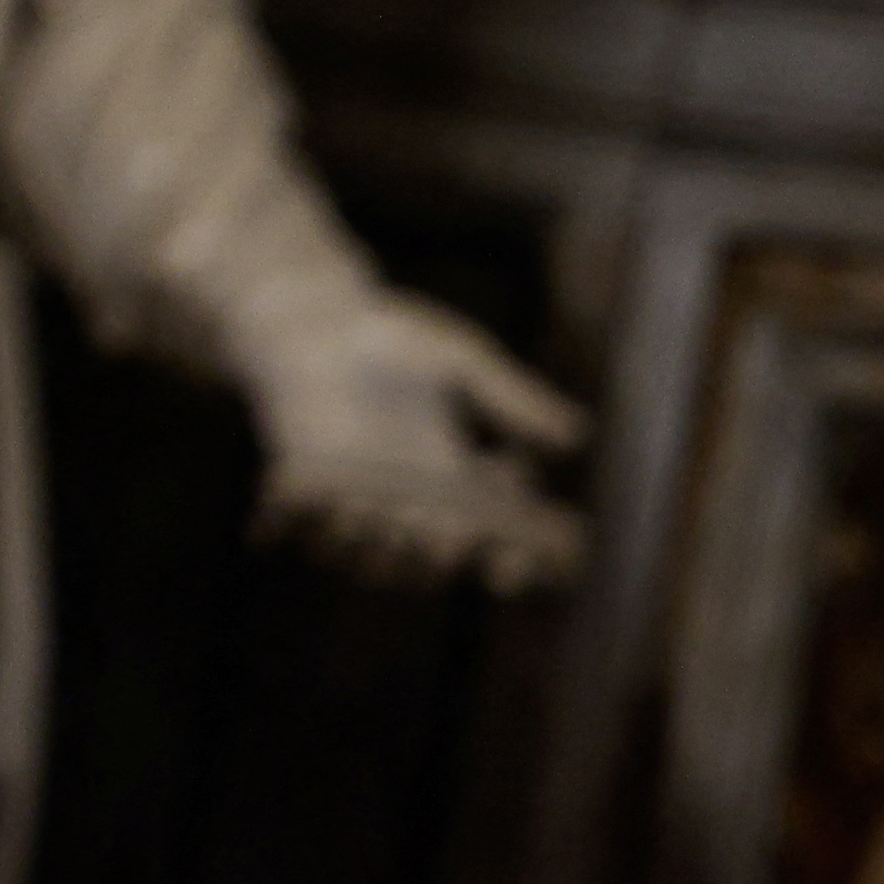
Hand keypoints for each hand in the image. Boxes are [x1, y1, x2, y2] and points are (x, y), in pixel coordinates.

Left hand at [239, 287, 586, 592]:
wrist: (305, 321)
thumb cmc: (386, 334)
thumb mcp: (459, 359)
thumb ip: (511, 397)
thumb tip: (579, 434)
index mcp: (458, 477)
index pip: (500, 535)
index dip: (518, 561)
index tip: (522, 562)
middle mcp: (410, 502)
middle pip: (441, 557)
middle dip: (449, 549)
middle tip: (451, 526)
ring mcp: (355, 505)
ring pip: (379, 561)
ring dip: (387, 543)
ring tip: (386, 504)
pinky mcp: (304, 500)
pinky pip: (315, 541)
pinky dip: (323, 532)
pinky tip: (331, 499)